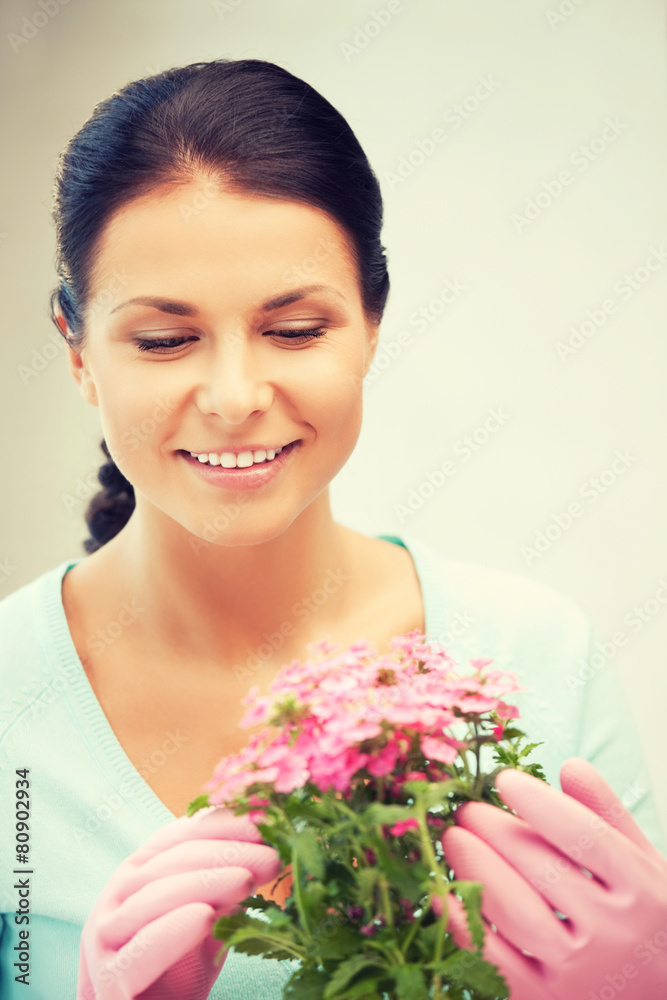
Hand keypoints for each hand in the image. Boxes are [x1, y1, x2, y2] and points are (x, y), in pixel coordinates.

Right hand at [77, 806, 281, 999]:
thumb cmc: (178, 971)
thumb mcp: (208, 921)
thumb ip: (227, 886)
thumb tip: (268, 844)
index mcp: (138, 872)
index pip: (180, 835)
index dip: (224, 825)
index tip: (267, 820)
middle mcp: (115, 897)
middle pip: (169, 862)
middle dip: (224, 853)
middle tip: (270, 857)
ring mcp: (104, 937)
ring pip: (151, 898)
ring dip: (203, 883)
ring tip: (246, 880)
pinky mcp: (106, 981)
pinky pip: (137, 953)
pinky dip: (171, 932)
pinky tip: (204, 917)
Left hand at [438, 759, 666, 998]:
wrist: (661, 999)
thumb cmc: (648, 922)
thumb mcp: (644, 865)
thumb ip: (607, 815)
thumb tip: (570, 765)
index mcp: (641, 889)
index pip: (583, 836)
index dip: (539, 803)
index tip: (505, 779)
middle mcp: (613, 931)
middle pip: (543, 869)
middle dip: (495, 833)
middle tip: (466, 810)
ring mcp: (579, 971)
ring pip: (517, 914)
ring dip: (476, 870)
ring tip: (453, 840)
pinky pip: (496, 962)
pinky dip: (464, 926)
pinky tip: (442, 895)